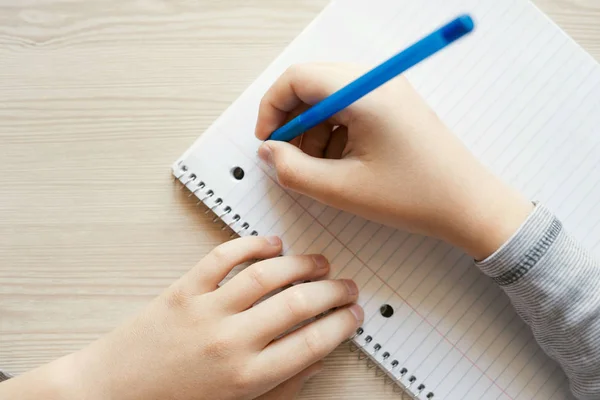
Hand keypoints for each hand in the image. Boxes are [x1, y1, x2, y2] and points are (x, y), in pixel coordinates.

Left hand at [0, 236, 362, 399]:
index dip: (340, 324)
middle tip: (346, 285)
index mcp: (247, 378)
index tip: (352, 314)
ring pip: (267, 275)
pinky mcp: (184, 290)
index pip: (312, 343)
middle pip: (297, 304)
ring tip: (319, 262)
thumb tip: (313, 359)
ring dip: (301, 264)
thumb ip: (279, 386)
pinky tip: (271, 244)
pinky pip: (224, 256)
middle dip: (332, 291)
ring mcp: (207, 311)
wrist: (111, 393)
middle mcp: (231, 341)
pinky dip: (252, 244)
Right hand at [255, 63, 532, 259]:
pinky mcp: (394, 107)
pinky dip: (334, 133)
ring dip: (313, 131)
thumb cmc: (413, 197)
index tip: (268, 141)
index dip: (272, 108)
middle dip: (292, 121)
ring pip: (330, 99)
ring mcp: (388, 92)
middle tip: (287, 157)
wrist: (470, 205)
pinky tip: (340, 165)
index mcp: (364, 94)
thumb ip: (293, 170)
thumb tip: (268, 152)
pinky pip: (350, 109)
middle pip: (313, 85)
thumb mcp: (342, 189)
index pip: (298, 78)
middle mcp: (376, 83)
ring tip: (318, 169)